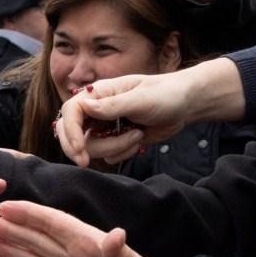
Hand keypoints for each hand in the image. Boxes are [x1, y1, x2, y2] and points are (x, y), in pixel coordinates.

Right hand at [54, 58, 244, 167]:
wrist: (185, 105)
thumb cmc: (165, 94)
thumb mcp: (140, 99)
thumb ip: (112, 106)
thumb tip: (84, 107)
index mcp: (98, 93)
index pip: (70, 112)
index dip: (70, 131)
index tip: (80, 149)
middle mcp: (97, 109)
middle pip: (71, 133)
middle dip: (77, 148)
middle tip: (86, 163)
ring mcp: (105, 126)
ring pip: (91, 147)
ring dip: (114, 147)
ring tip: (137, 136)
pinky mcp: (116, 140)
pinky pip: (108, 156)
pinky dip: (122, 153)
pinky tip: (139, 140)